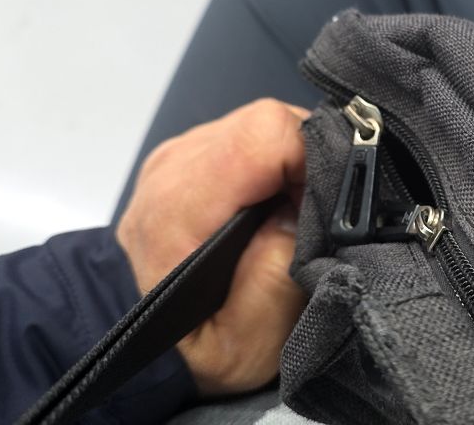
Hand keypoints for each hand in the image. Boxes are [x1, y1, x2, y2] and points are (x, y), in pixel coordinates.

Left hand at [116, 99, 309, 395]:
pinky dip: (276, 165)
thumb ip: (276, 274)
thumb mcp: (249, 341)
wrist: (151, 350)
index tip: (323, 210)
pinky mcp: (190, 155)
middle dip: (307, 163)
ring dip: (292, 164)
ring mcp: (177, 156)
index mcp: (177, 208)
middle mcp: (171, 169)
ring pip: (261, 124)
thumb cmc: (201, 350)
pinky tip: (276, 206)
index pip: (264, 135)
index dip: (312, 162)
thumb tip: (303, 208)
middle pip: (265, 123)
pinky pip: (249, 135)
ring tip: (294, 216)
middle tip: (313, 218)